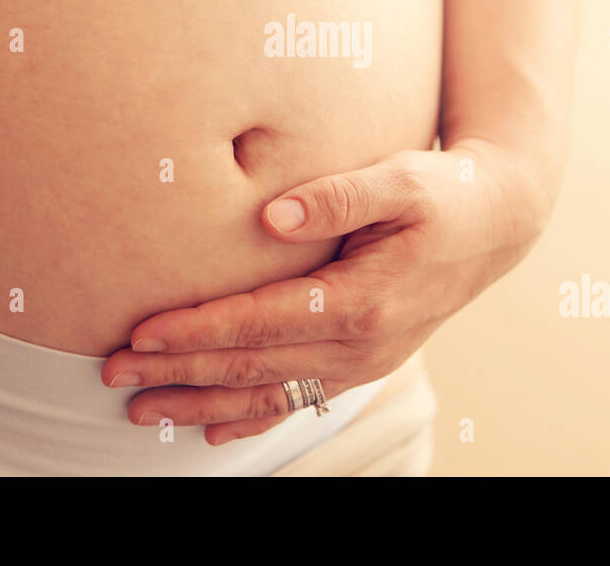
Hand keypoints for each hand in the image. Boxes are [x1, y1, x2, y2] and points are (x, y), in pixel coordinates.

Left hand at [102, 139, 552, 443]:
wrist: (497, 224)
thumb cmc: (444, 194)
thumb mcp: (402, 179)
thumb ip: (338, 195)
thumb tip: (270, 215)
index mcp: (362, 300)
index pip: (260, 323)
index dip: (197, 332)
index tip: (140, 333)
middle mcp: (359, 345)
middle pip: (250, 367)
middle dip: (177, 372)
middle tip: (112, 373)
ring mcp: (361, 363)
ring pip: (265, 394)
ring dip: (199, 404)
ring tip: (139, 410)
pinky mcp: (361, 364)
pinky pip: (296, 402)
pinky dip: (249, 418)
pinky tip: (209, 429)